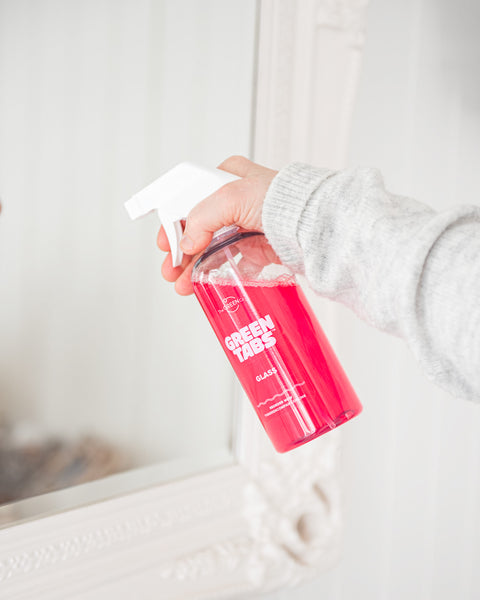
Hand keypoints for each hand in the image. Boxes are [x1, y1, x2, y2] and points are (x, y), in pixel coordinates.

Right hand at [157, 155, 277, 294]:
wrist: (312, 223)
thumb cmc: (279, 200)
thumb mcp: (230, 197)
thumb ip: (202, 218)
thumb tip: (187, 244)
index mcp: (226, 178)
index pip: (189, 201)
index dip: (173, 224)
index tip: (165, 245)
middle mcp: (235, 201)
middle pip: (197, 228)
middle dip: (181, 253)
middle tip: (170, 270)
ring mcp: (246, 225)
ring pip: (211, 248)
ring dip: (194, 267)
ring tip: (182, 286)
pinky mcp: (259, 246)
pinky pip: (233, 261)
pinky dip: (218, 273)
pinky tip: (207, 283)